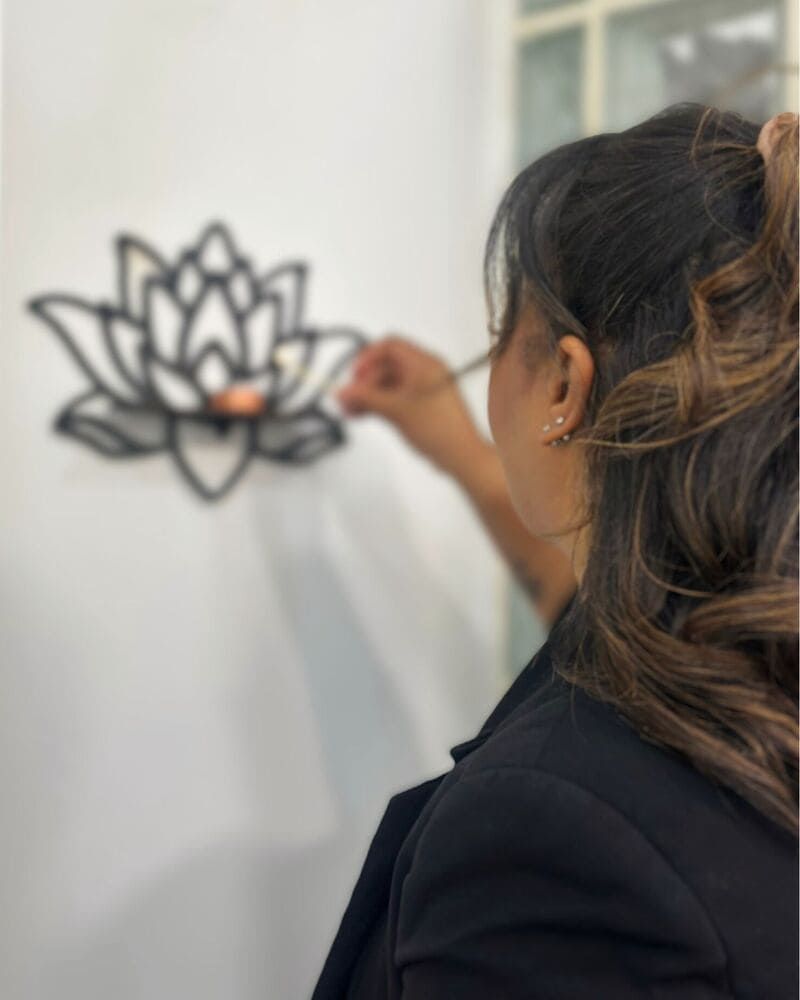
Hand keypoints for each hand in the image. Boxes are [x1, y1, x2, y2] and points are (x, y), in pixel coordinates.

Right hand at [336, 336, 488, 479]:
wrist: (462, 456)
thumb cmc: (438, 429)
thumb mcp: (396, 411)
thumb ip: (366, 398)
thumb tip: (342, 392)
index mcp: (424, 363)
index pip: (390, 346)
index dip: (368, 357)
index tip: (353, 375)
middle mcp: (424, 372)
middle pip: (387, 366)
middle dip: (364, 381)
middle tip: (347, 399)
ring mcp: (423, 390)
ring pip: (388, 384)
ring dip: (368, 395)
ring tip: (349, 410)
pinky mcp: (421, 406)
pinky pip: (395, 398)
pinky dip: (379, 404)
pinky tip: (362, 414)